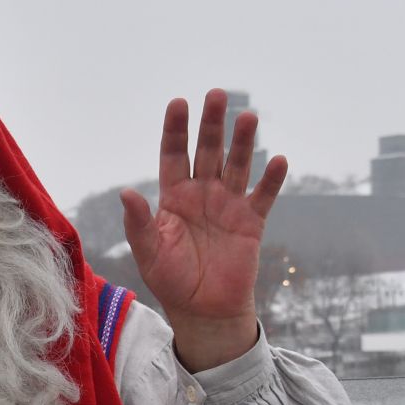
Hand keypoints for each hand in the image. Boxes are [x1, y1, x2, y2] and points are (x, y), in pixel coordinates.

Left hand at [120, 90, 286, 370]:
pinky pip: (263, 196)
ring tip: (247, 117)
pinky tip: (278, 160)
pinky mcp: (251, 222)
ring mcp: (228, 205)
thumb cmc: (171, 281)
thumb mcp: (149, 253)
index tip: (178, 103)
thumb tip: (126, 192)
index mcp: (174, 196)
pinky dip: (272, 180)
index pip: (174, 154)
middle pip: (208, 151)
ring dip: (243, 142)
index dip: (176, 129)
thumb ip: (138, 223)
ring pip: (237, 165)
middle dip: (211, 124)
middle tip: (216, 94)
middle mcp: (202, 193)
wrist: (204, 310)